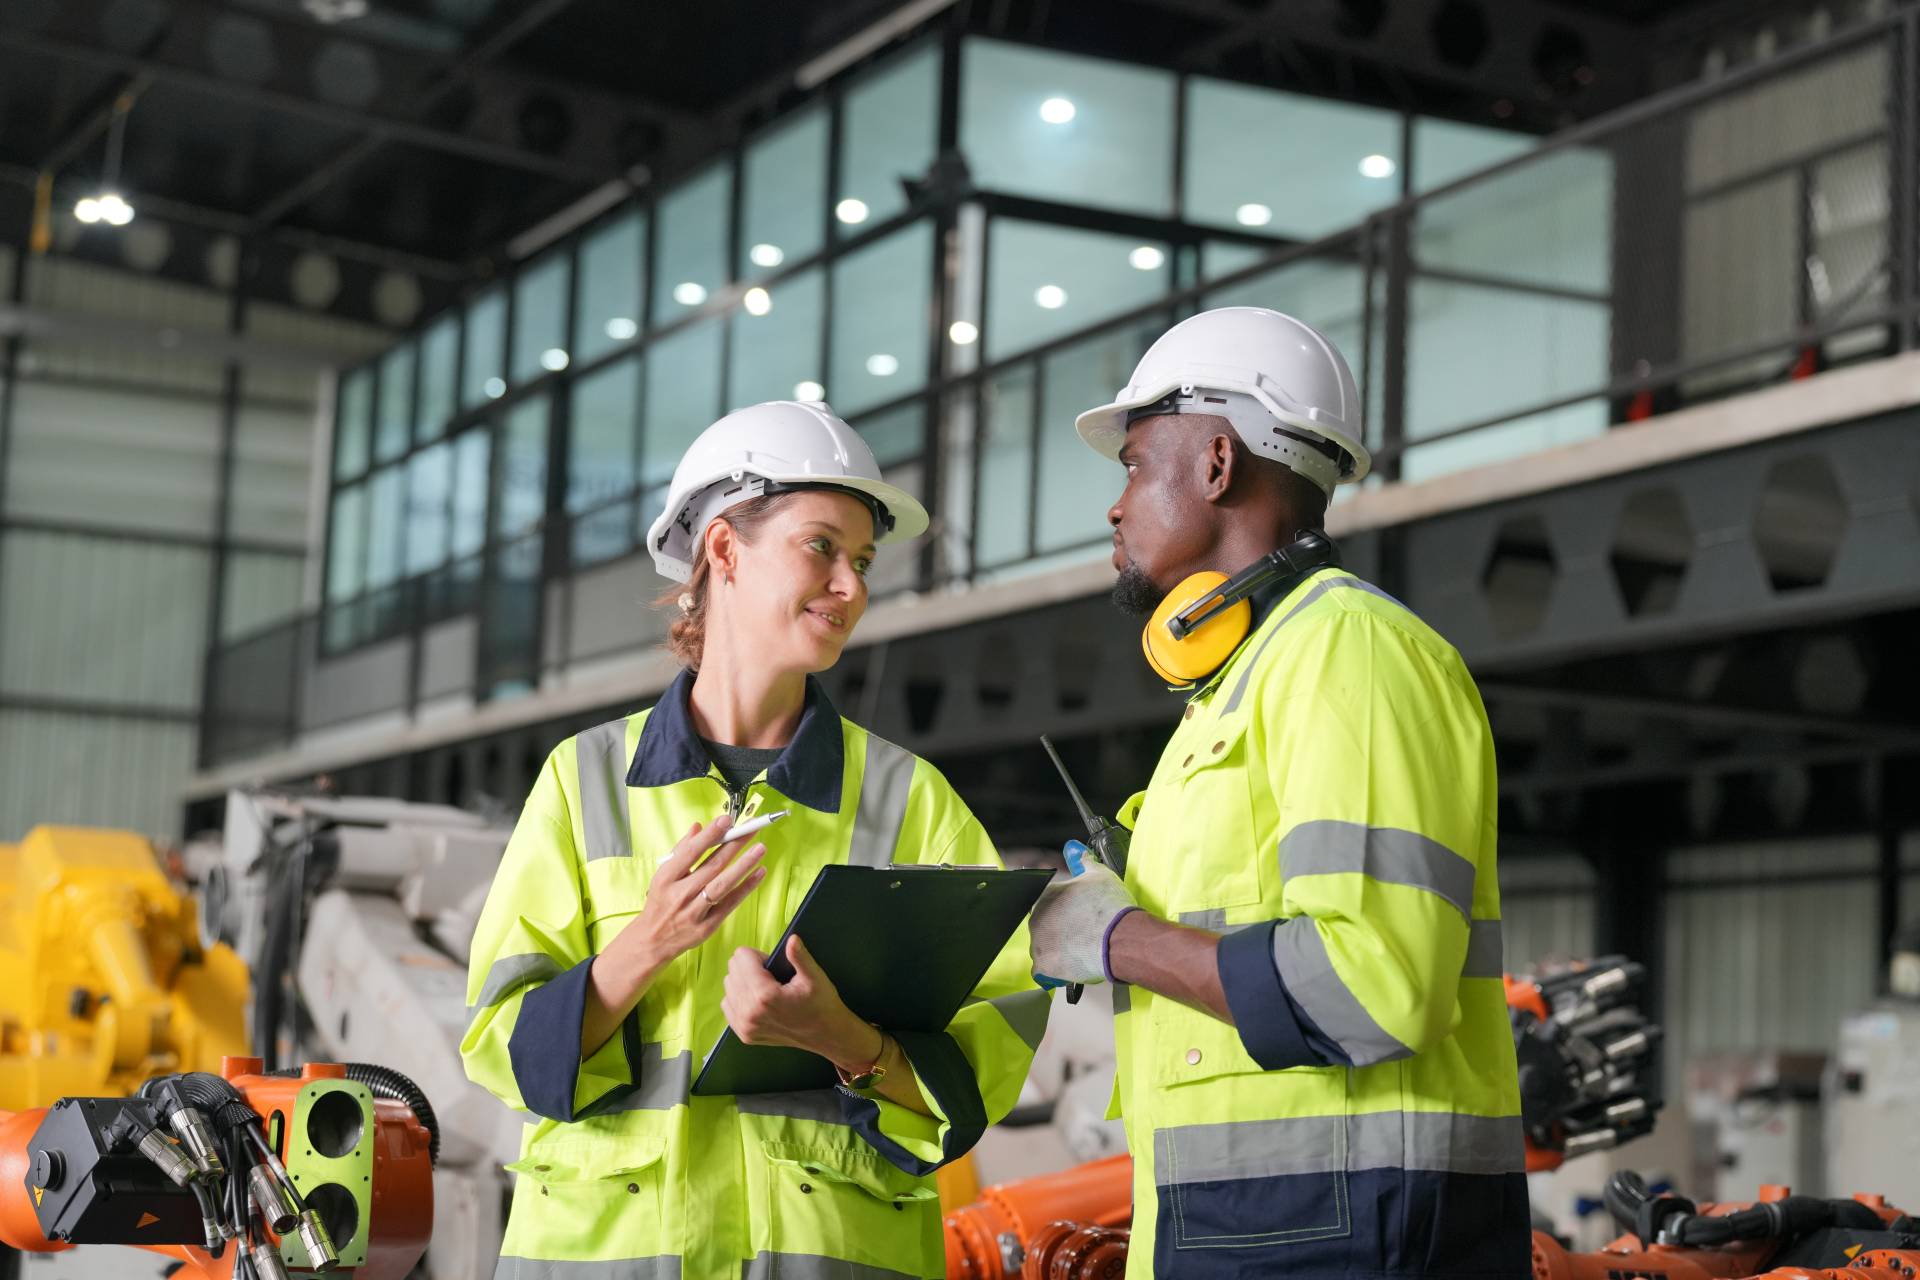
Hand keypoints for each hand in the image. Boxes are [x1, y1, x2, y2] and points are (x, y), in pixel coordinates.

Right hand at [616, 815, 768, 966]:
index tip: (727, 820)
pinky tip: (759, 873)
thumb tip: (698, 827)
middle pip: (712, 866)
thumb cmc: (659, 903)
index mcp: (666, 878)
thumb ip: (680, 850)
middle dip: (733, 845)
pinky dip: (746, 888)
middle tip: (751, 830)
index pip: (691, 852)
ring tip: (759, 849)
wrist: (652, 940)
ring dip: (743, 865)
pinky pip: (730, 903)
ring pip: (723, 885)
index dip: (711, 835)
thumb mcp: (662, 875)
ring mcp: (695, 911)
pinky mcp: (707, 926)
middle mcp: (680, 894)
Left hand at [721, 936, 877, 1067]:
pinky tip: (756, 999)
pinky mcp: (744, 1034)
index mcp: (765, 995)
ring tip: (765, 987)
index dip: (758, 955)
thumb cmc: (821, 1004)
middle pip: (733, 970)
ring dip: (743, 981)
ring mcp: (745, 1026)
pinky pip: (727, 1005)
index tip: (772, 963)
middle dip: (750, 966)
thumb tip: (792, 939)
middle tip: (771, 976)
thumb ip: (800, 956)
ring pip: (728, 986)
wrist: (826, 1034)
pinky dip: (739, 997)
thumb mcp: (815, 977)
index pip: (741, 957)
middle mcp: (750, 1012)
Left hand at [1029, 841, 1138, 986]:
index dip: (1061, 909)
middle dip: (1058, 929)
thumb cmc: (1110, 908)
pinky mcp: (1045, 966)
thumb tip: (1076, 850)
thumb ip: (1083, 862)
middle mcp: (1037, 919)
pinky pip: (1042, 971)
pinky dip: (1054, 970)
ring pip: (1041, 948)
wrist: (1121, 938)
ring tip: (1080, 949)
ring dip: (1056, 949)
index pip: (1044, 901)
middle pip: (1042, 925)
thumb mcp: (1099, 875)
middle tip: (1080, 932)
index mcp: (1045, 895)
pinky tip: (1071, 965)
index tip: (1073, 916)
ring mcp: (1038, 944)